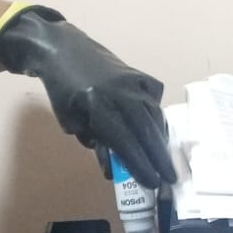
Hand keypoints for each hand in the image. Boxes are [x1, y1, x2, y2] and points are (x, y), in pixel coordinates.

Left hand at [0, 7, 175, 189]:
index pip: (124, 141)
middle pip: (146, 129)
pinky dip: (156, 115)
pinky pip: (153, 99)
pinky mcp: (140, 74)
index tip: (153, 183)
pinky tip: (154, 128)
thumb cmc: (63, 91)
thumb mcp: (72, 122)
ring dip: (160, 140)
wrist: (62, 50)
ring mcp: (133, 81)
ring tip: (164, 160)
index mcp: (97, 105)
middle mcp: (120, 92)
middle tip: (170, 177)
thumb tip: (114, 168)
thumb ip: (95, 143)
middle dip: (159, 157)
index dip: (140, 164)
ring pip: (154, 115)